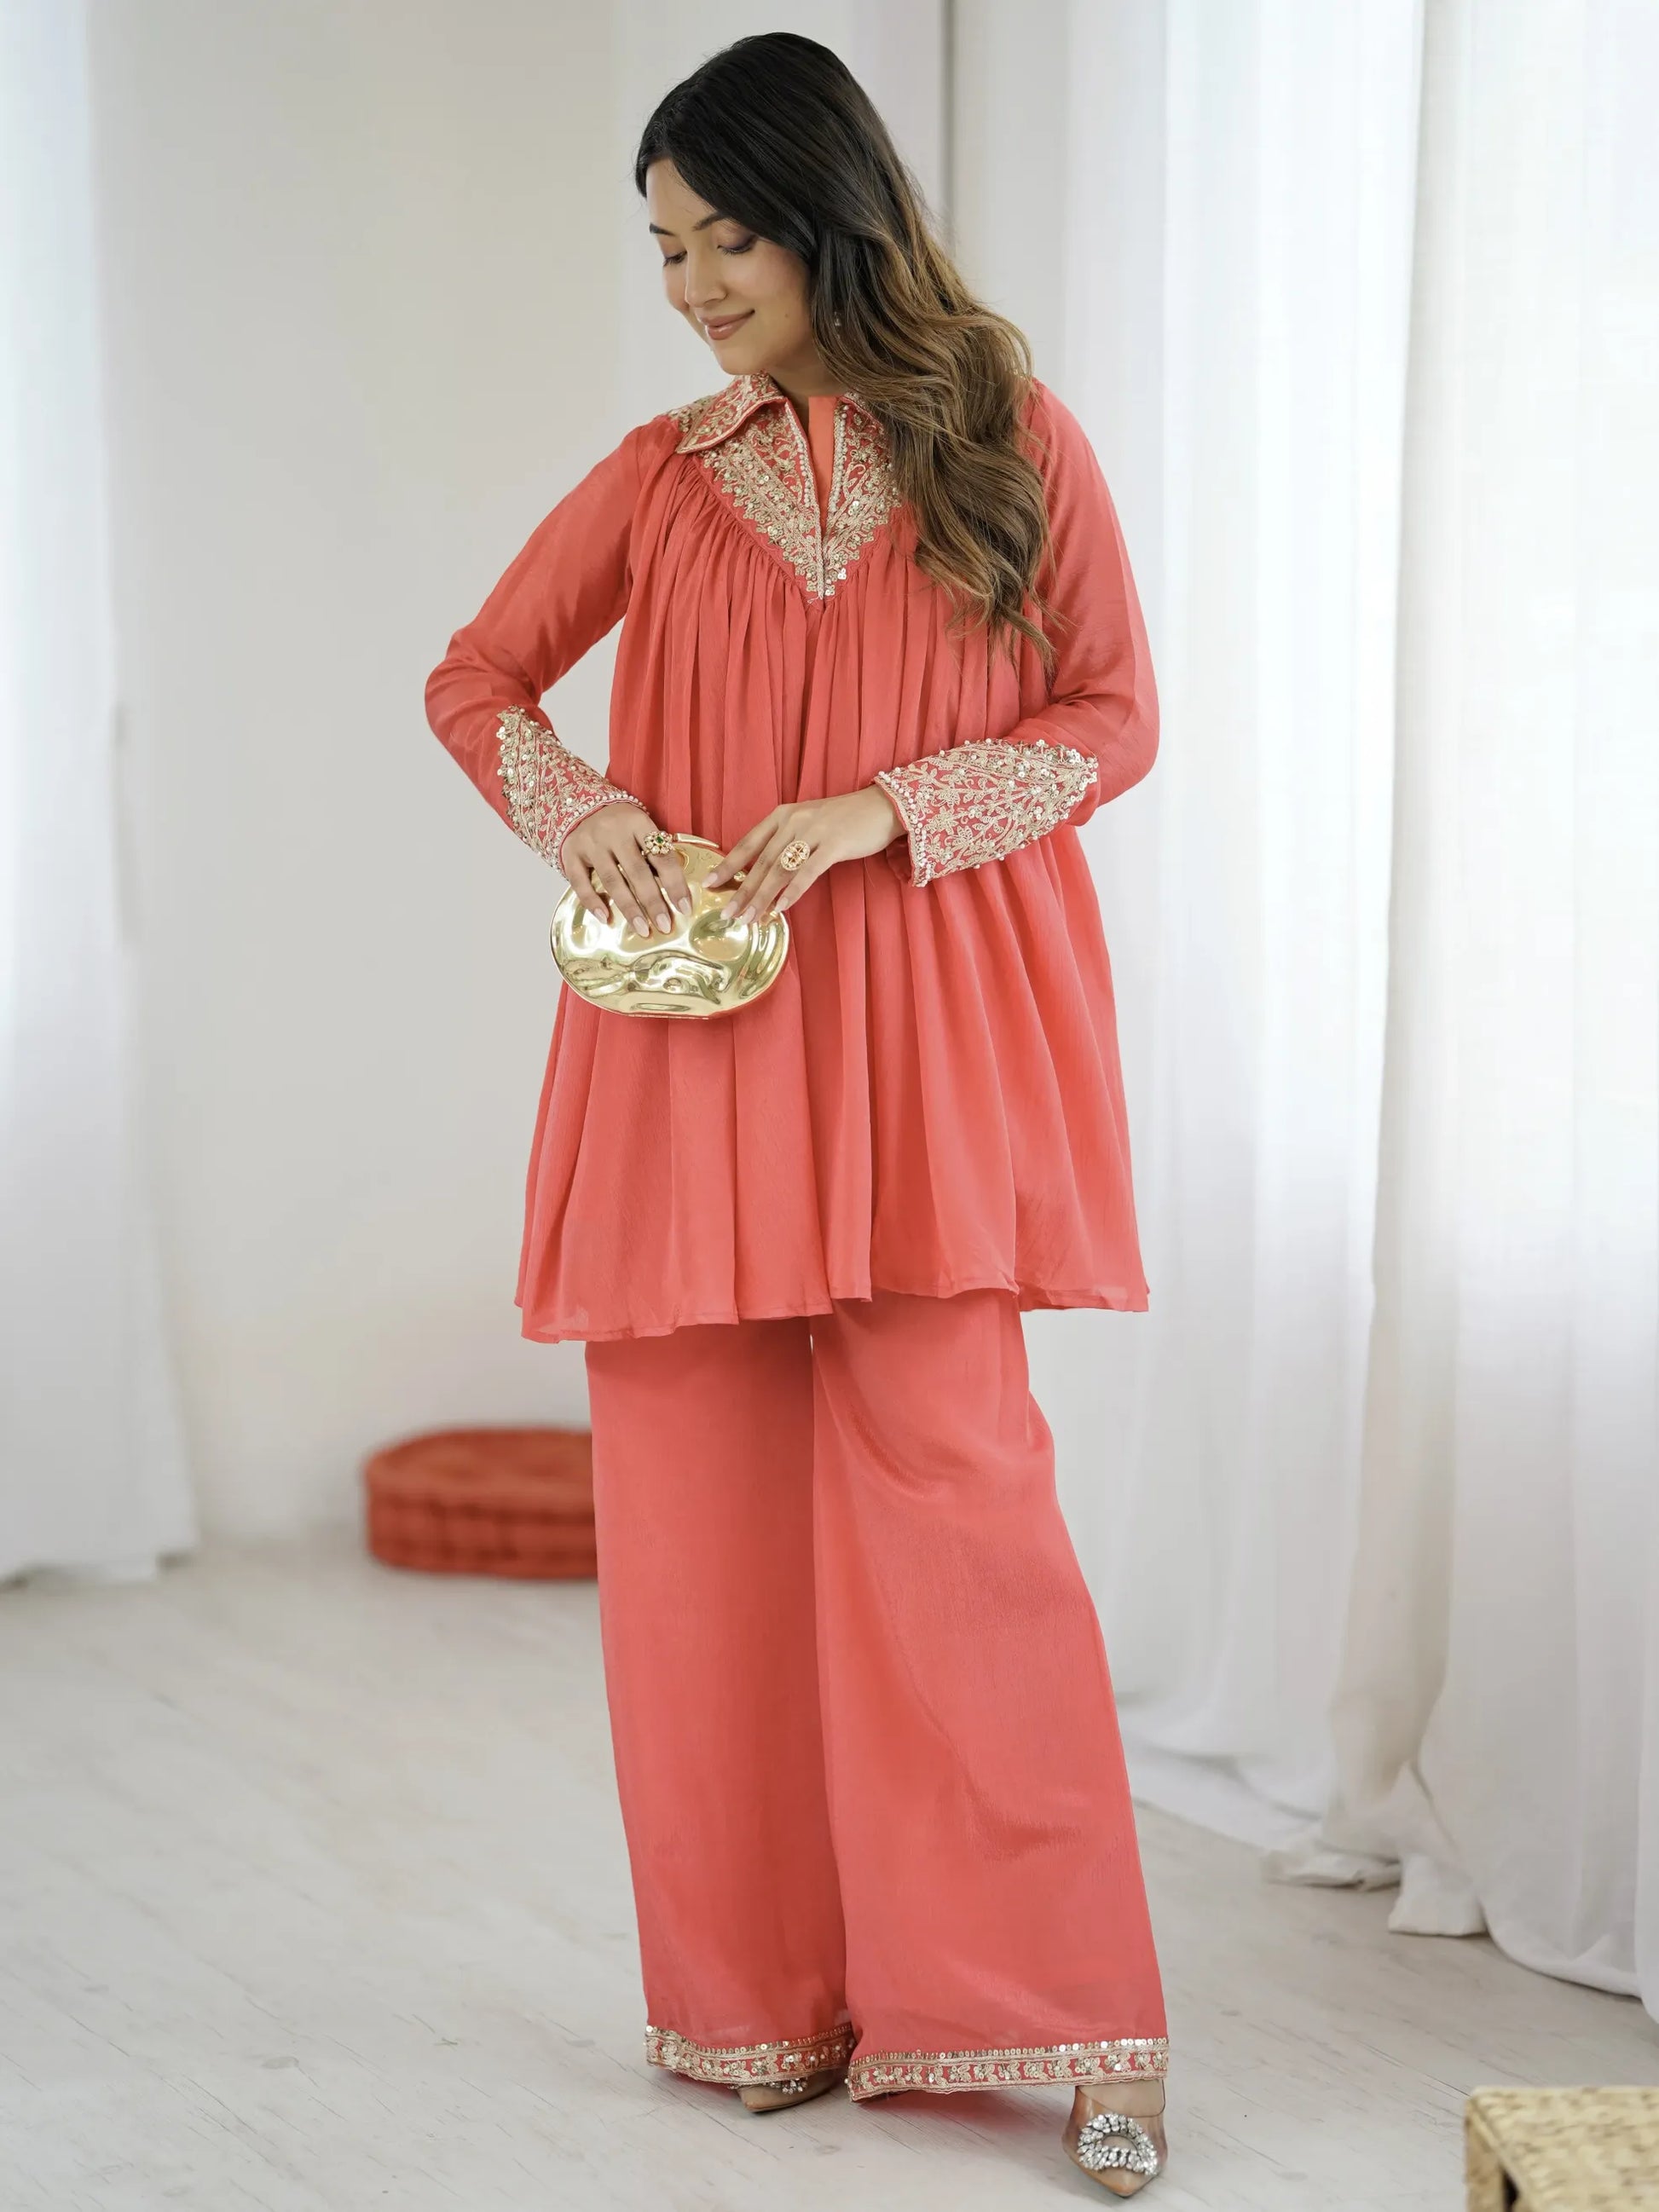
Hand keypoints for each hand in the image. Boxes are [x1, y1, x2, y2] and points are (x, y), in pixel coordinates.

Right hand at [559, 803, 692, 934]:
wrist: (581, 806)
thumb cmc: (620, 824)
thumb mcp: (641, 828)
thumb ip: (655, 853)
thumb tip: (675, 892)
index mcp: (638, 823)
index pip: (661, 857)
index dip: (675, 884)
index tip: (685, 908)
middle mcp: (613, 832)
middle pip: (637, 872)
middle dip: (653, 902)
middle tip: (665, 926)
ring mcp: (591, 843)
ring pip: (612, 881)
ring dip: (629, 908)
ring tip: (642, 929)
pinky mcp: (571, 854)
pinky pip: (581, 883)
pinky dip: (593, 902)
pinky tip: (606, 919)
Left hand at [704, 787, 903, 922]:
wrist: (882, 806)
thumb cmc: (844, 819)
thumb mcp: (808, 823)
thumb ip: (785, 842)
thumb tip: (763, 874)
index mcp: (783, 815)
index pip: (748, 842)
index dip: (727, 864)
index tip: (709, 884)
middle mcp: (793, 821)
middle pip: (761, 860)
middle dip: (742, 890)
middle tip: (728, 913)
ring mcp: (814, 832)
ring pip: (780, 868)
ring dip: (763, 896)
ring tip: (749, 917)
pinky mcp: (835, 844)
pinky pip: (808, 871)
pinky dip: (794, 890)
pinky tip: (782, 907)